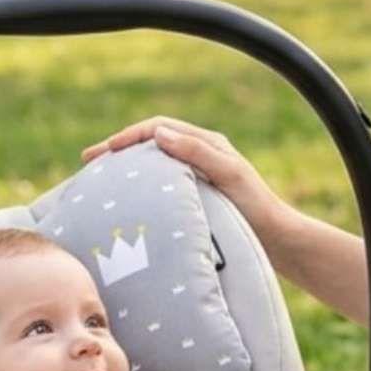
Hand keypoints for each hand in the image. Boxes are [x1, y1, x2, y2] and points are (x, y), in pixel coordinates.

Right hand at [82, 117, 282, 236]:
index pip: (158, 129)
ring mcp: (200, 177)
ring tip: (101, 182)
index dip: (127, 136)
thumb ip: (198, 152)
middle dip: (120, 150)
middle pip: (152, 144)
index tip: (102, 152)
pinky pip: (163, 186)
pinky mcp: (200, 199)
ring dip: (128, 169)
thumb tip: (159, 134)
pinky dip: (141, 188)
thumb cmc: (257, 208)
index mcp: (208, 144)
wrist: (281, 241)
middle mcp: (203, 156)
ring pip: (155, 166)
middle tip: (89, 163)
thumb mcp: (229, 174)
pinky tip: (128, 205)